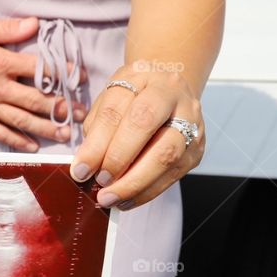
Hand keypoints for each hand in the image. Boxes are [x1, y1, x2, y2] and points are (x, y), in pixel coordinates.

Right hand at [0, 16, 85, 151]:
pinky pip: (0, 134)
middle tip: (80, 114)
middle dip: (61, 108)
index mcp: (0, 62)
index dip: (63, 73)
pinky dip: (17, 142)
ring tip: (65, 134)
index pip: (40, 69)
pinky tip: (33, 147)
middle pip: (37, 101)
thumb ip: (7, 28)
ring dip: (47, 129)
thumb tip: (36, 23)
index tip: (78, 77)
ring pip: (23, 121)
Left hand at [70, 61, 205, 209]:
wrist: (168, 90)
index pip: (117, 109)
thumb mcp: (109, 101)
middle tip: (99, 182)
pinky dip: (147, 192)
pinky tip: (127, 200)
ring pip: (166, 154)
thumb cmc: (132, 97)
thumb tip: (85, 167)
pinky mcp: (197, 147)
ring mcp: (190, 120)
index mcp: (142, 76)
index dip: (96, 143)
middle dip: (118, 159)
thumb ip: (97, 129)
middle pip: (145, 125)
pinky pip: (173, 174)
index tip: (80, 169)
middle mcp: (172, 94)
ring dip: (134, 183)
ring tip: (110, 198)